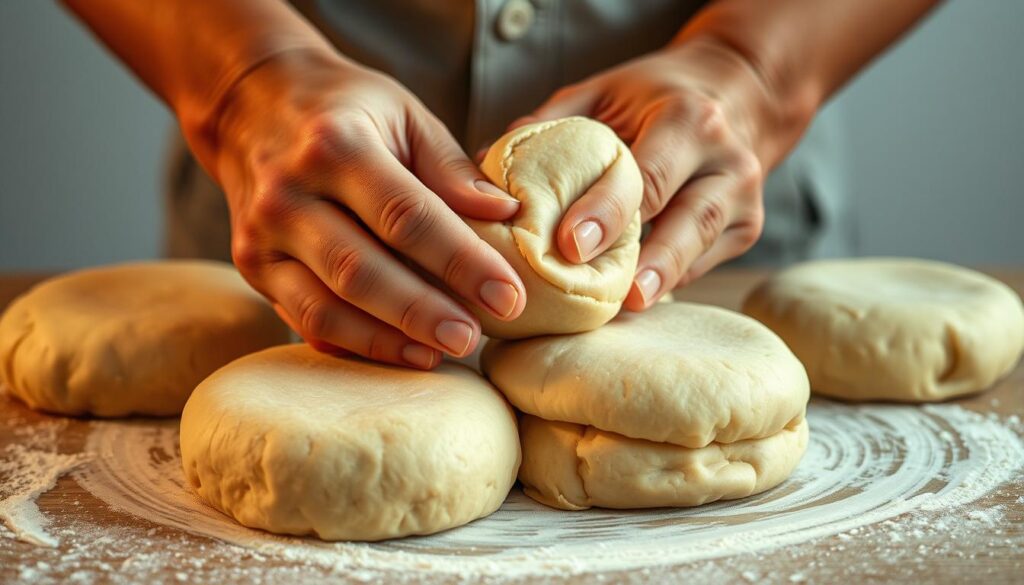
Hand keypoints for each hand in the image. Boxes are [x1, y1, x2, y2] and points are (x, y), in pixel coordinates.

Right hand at [210, 49, 526, 367]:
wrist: (249, 103)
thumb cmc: (345, 109)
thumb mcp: (403, 114)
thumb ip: (450, 167)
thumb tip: (504, 214)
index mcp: (335, 145)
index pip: (407, 216)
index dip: (461, 261)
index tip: (507, 295)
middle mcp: (289, 193)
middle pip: (361, 270)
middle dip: (422, 312)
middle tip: (472, 337)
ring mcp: (261, 236)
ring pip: (326, 307)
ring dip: (386, 340)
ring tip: (440, 354)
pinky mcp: (252, 267)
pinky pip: (303, 318)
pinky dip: (352, 342)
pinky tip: (396, 352)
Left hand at [512, 38, 772, 308]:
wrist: (737, 94)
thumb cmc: (653, 97)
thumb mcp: (605, 92)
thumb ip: (553, 124)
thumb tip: (485, 165)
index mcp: (689, 119)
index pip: (646, 176)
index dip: (607, 212)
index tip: (570, 244)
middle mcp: (726, 160)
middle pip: (687, 219)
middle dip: (647, 260)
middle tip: (607, 296)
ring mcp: (744, 200)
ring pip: (702, 248)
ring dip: (662, 280)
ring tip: (627, 308)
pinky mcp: (748, 228)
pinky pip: (705, 263)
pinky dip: (670, 282)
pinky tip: (635, 302)